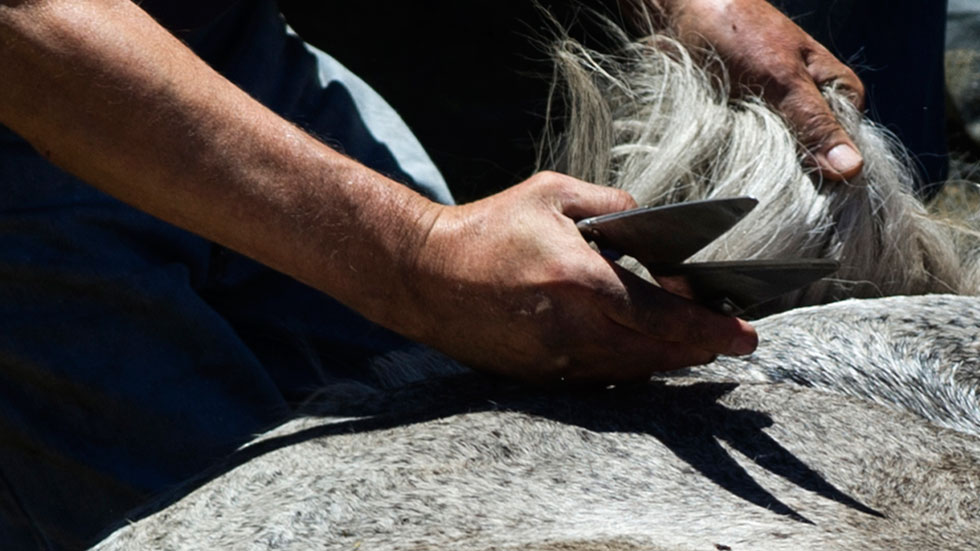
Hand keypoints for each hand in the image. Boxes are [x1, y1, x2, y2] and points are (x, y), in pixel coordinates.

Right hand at [402, 172, 757, 383]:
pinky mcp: (539, 379)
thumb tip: (651, 226)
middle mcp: (573, 330)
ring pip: (633, 373)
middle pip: (658, 354)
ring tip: (691, 344)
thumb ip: (612, 204)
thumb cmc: (488, 228)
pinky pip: (600, 381)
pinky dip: (629, 368)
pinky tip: (639, 351)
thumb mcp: (551, 194)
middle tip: (726, 339)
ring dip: (667, 360)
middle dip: (700, 349)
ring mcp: (555, 362)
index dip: (711, 329)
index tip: (746, 335)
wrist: (425, 275)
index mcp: (581, 281)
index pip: (664, 316)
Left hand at [663, 0, 865, 179]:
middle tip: (769, 182)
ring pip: (779, 168)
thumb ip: (814, 123)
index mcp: (836, 95)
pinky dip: (736, 167)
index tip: (810, 196)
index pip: (848, 154)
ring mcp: (776, 124)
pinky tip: (727, 172)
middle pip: (814, 167)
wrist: (680, 16)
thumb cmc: (738, 33)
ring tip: (745, 174)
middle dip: (793, 179)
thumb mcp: (782, 78)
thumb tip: (851, 169)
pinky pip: (746, 162)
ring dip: (761, 176)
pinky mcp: (743, 132)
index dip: (831, 180)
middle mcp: (811, 112)